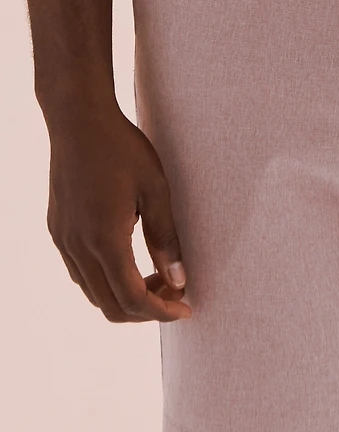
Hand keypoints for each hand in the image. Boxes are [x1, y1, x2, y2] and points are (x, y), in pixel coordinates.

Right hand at [46, 104, 191, 321]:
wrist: (78, 119)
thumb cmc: (121, 149)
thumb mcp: (156, 191)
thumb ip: (167, 239)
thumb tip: (179, 280)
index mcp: (105, 239)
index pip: (133, 299)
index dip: (162, 312)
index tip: (186, 308)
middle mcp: (78, 247)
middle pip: (111, 306)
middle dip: (147, 309)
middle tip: (176, 291)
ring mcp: (64, 240)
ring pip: (94, 292)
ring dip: (126, 295)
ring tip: (158, 275)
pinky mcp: (58, 230)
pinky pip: (81, 272)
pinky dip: (108, 280)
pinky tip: (131, 260)